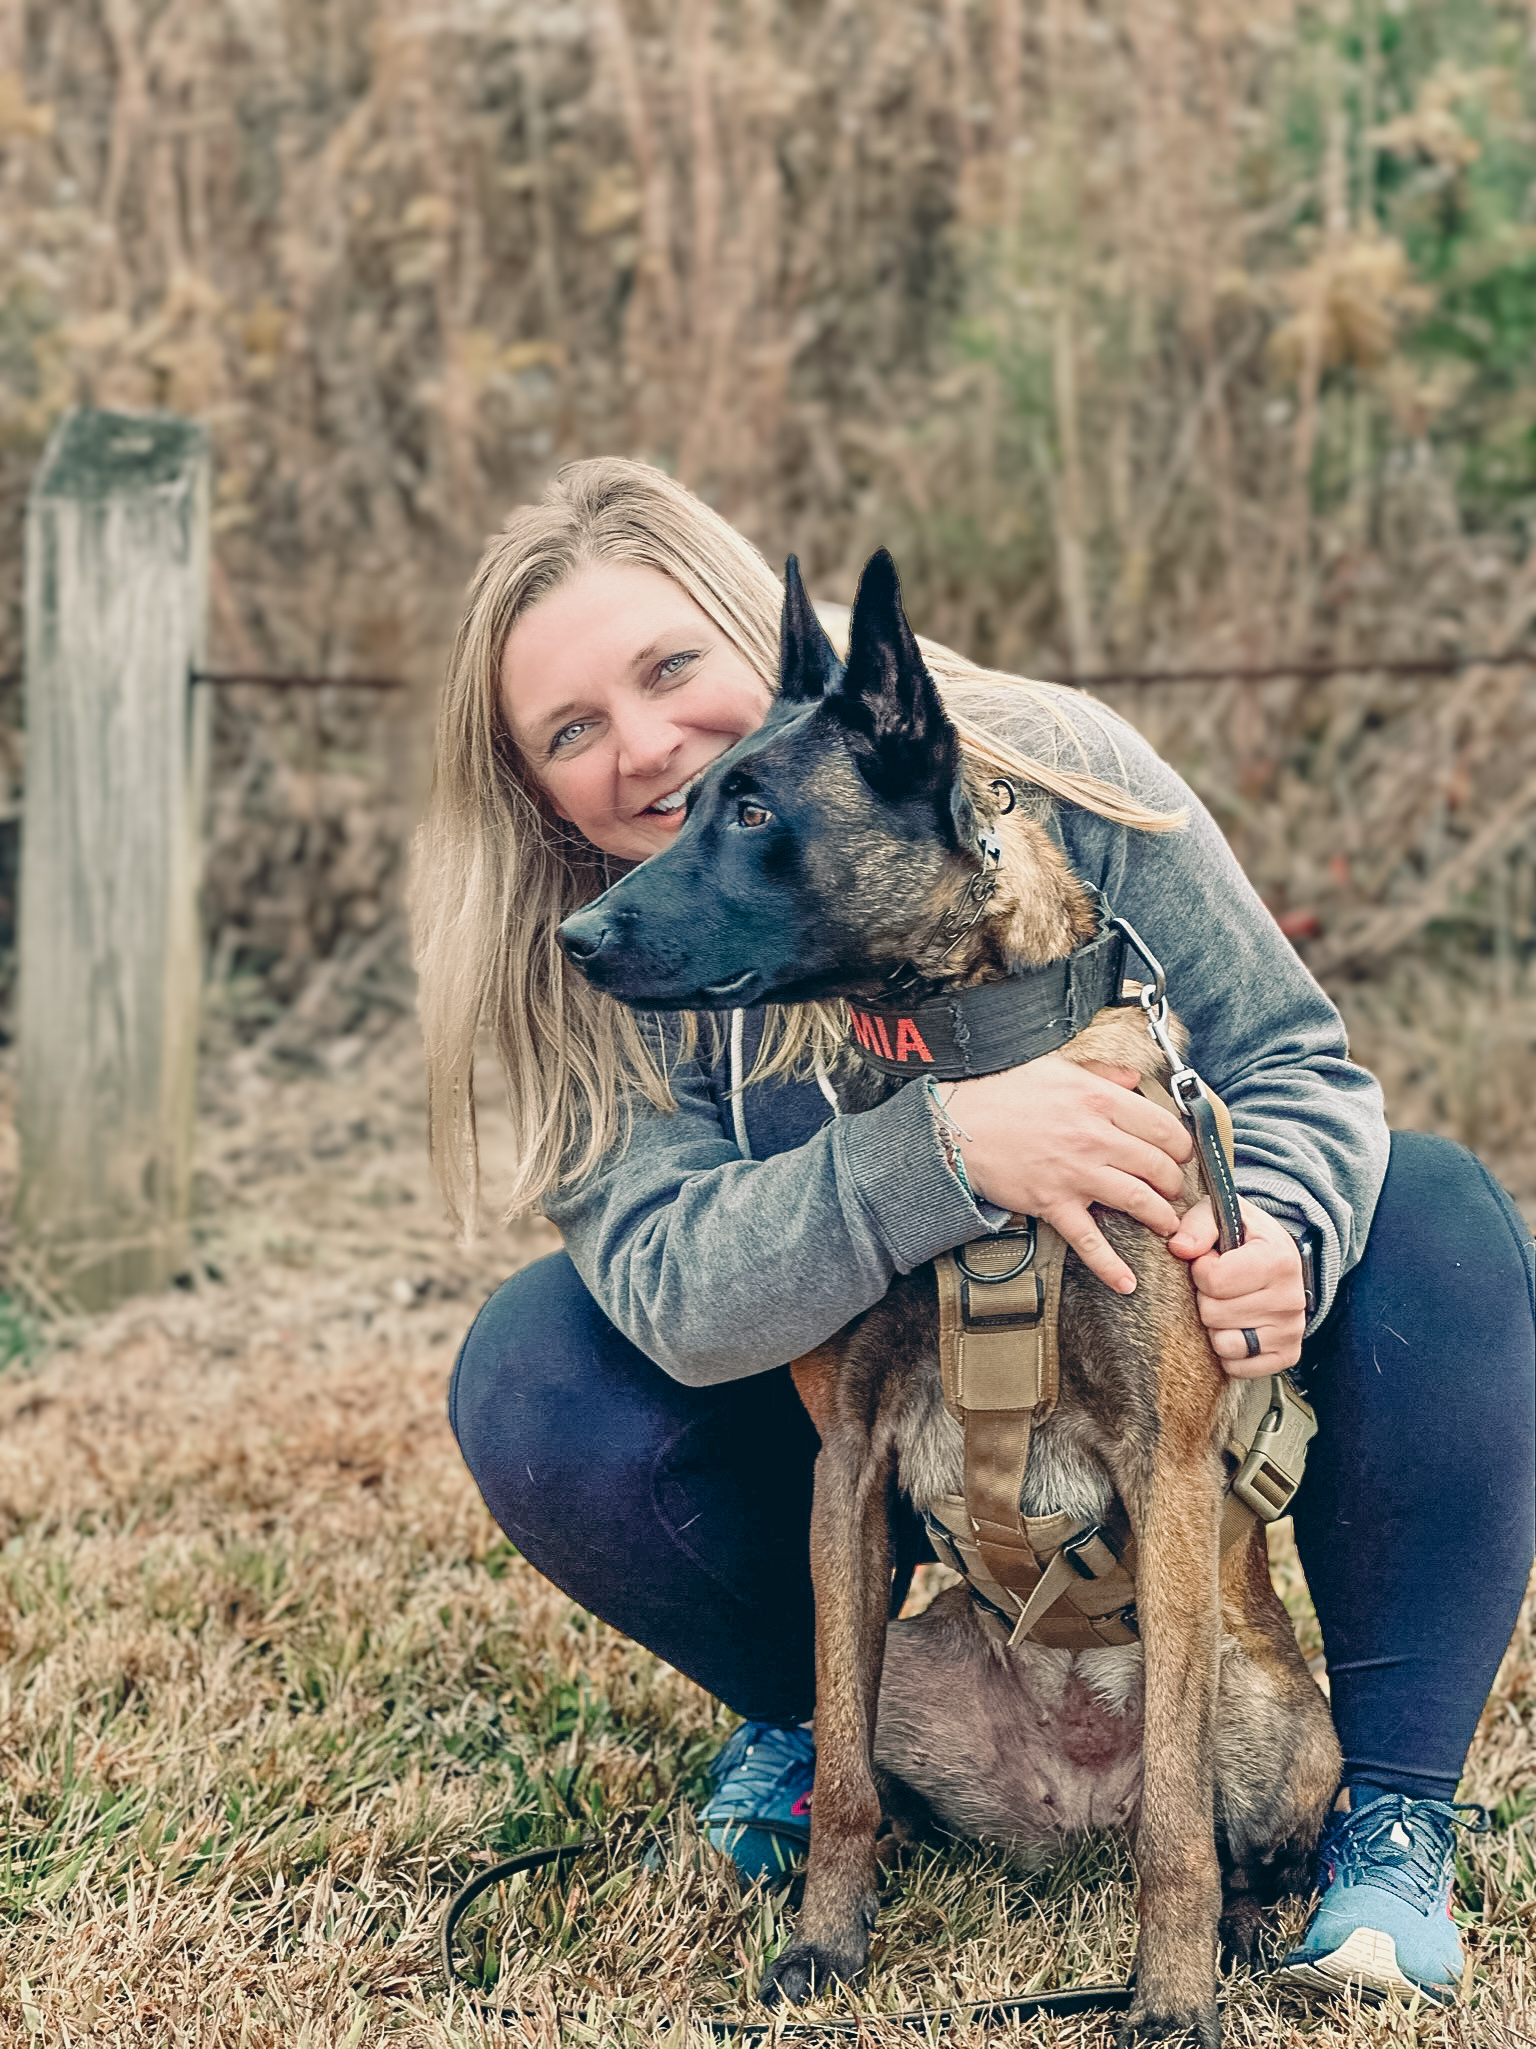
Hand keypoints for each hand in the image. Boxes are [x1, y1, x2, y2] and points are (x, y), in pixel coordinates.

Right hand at [947, 1057, 1193, 1295]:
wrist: (955, 1126)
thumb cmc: (1001, 1093)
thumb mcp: (1055, 1067)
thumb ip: (1101, 1072)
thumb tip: (1131, 1077)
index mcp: (1098, 1100)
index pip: (1163, 1126)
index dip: (1181, 1144)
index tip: (1180, 1153)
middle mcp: (1094, 1137)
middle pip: (1158, 1166)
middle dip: (1175, 1183)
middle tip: (1175, 1190)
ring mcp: (1075, 1173)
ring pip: (1139, 1201)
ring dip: (1162, 1217)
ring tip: (1168, 1225)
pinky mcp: (1053, 1203)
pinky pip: (1089, 1241)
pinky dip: (1111, 1266)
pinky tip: (1127, 1282)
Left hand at [1167, 1196, 1305, 1376]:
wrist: (1279, 1259)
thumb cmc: (1246, 1238)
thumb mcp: (1223, 1215)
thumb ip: (1197, 1225)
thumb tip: (1179, 1247)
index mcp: (1278, 1259)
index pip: (1214, 1280)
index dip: (1201, 1269)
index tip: (1212, 1260)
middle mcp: (1290, 1298)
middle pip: (1213, 1314)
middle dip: (1206, 1297)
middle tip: (1221, 1285)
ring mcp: (1291, 1330)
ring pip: (1224, 1344)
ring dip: (1216, 1326)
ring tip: (1228, 1304)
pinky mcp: (1287, 1355)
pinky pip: (1238, 1367)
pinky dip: (1229, 1352)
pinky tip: (1236, 1326)